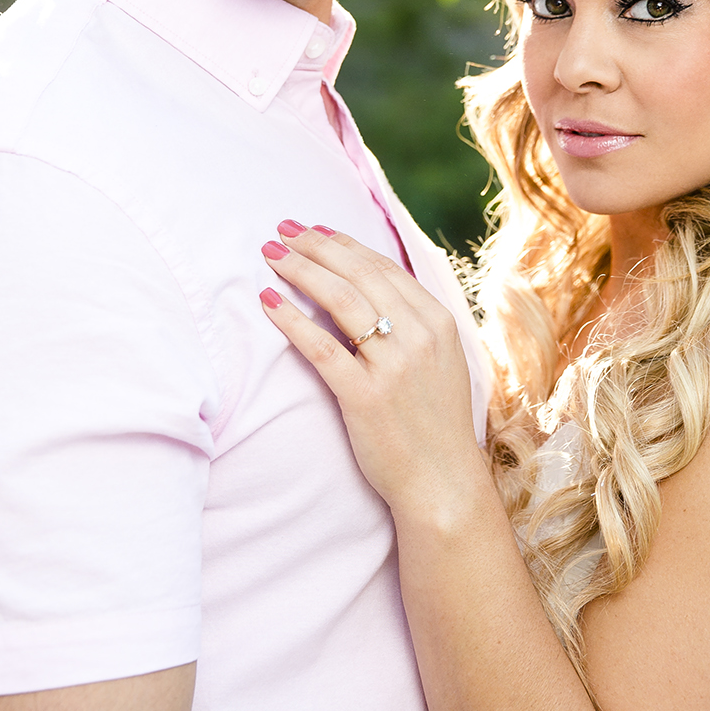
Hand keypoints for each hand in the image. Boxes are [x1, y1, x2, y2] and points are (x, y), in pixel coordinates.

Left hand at [259, 224, 490, 523]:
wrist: (442, 481)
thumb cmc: (434, 423)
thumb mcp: (440, 361)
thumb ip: (413, 324)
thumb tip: (371, 287)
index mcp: (439, 322)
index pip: (383, 267)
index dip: (344, 243)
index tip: (313, 229)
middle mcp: (419, 336)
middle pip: (358, 274)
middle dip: (315, 246)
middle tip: (281, 231)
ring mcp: (393, 366)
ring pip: (339, 300)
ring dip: (300, 270)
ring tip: (270, 256)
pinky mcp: (365, 396)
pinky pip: (320, 346)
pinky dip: (290, 319)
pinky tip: (267, 301)